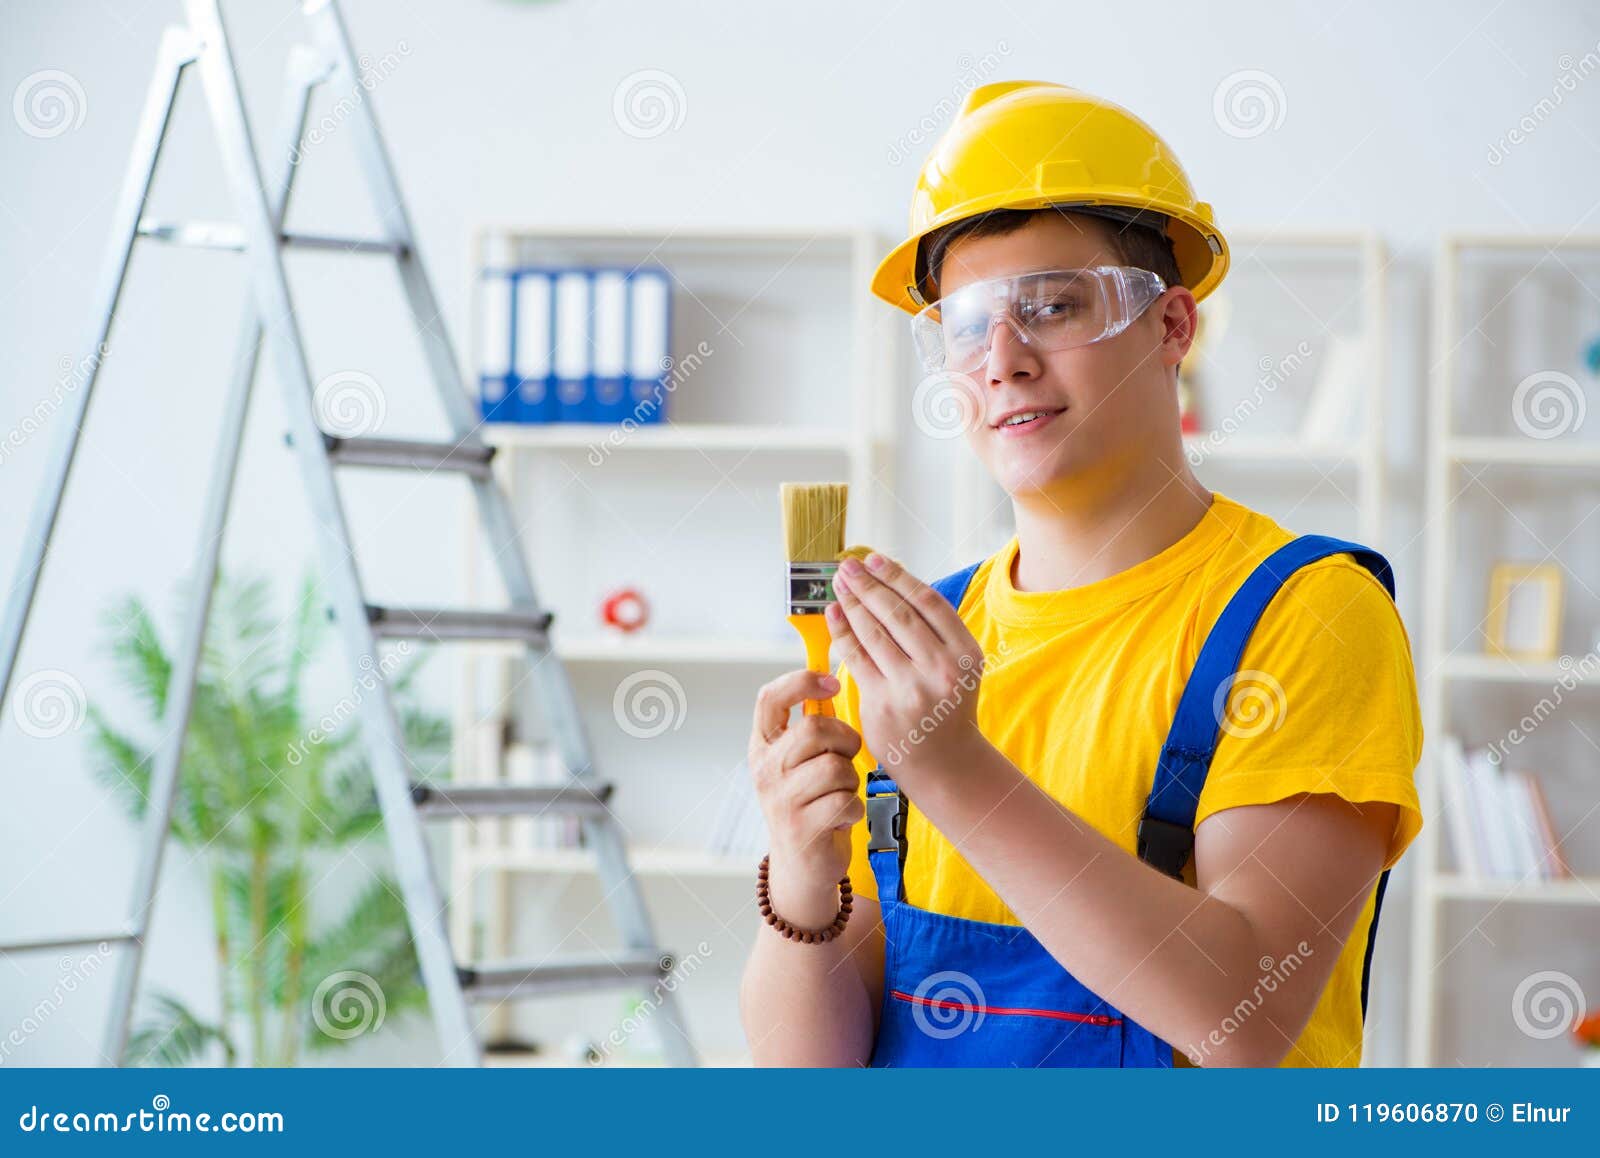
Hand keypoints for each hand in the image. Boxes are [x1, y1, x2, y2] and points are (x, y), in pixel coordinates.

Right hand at [748, 668, 864, 927]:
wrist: (802, 865)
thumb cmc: (810, 803)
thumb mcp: (799, 763)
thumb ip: (811, 728)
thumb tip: (834, 684)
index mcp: (763, 746)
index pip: (769, 698)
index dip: (802, 681)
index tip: (831, 683)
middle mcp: (765, 770)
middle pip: (815, 729)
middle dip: (845, 740)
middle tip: (847, 756)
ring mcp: (781, 800)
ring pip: (836, 767)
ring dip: (851, 779)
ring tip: (841, 793)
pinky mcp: (803, 828)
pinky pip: (846, 801)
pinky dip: (854, 809)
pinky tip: (841, 818)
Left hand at [826, 552, 988, 781]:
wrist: (946, 764)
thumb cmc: (945, 707)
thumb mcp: (958, 667)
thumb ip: (934, 632)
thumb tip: (891, 584)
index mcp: (966, 653)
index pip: (928, 602)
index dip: (898, 576)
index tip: (874, 560)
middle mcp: (942, 668)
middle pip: (898, 614)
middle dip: (868, 585)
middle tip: (847, 566)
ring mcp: (912, 688)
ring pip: (874, 633)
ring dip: (852, 603)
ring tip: (839, 586)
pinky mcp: (883, 703)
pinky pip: (857, 658)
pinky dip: (842, 632)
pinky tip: (834, 614)